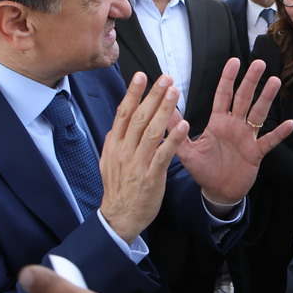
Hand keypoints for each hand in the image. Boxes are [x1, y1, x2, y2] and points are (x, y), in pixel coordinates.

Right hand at [99, 73, 188, 242]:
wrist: (119, 217)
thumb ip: (115, 140)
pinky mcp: (151, 176)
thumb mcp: (109, 161)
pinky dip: (174, 139)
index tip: (142, 76)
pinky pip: (164, 154)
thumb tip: (119, 120)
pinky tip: (184, 125)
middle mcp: (124, 150)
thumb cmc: (118, 188)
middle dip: (153, 96)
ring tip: (175, 93)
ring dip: (165, 110)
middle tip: (165, 78)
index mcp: (114, 144)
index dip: (133, 93)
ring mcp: (137, 163)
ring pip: (152, 131)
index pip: (123, 113)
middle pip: (139, 117)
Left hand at [175, 58, 292, 203]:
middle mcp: (234, 125)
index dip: (228, 79)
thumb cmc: (203, 170)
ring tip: (275, 81)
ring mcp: (247, 138)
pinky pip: (269, 141)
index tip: (234, 61)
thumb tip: (165, 110)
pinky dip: (279, 133)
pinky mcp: (256, 153)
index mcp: (218, 122)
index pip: (223, 95)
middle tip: (259, 63)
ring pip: (258, 114)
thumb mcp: (187, 151)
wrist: (217, 192)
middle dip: (251, 81)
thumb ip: (177, 131)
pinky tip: (289, 124)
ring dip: (266, 98)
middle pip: (244, 98)